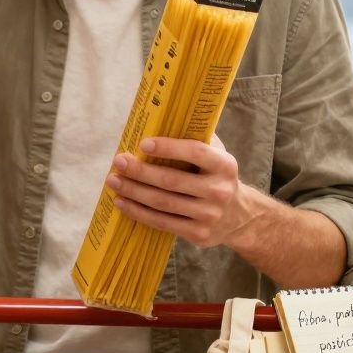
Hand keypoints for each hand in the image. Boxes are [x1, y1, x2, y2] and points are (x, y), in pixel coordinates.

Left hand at [106, 135, 261, 248]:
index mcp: (224, 165)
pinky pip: (162, 222)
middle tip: (118, 161)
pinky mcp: (198, 234)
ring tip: (113, 181)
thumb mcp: (216, 155)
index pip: (195, 152)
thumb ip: (196, 137)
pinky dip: (138, 212)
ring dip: (133, 191)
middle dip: (140, 171)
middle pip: (172, 180)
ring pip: (163, 202)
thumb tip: (160, 118)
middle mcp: (219, 190)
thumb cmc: (216, 176)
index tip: (143, 143)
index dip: (169, 147)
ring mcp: (209, 215)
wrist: (239, 216)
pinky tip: (121, 202)